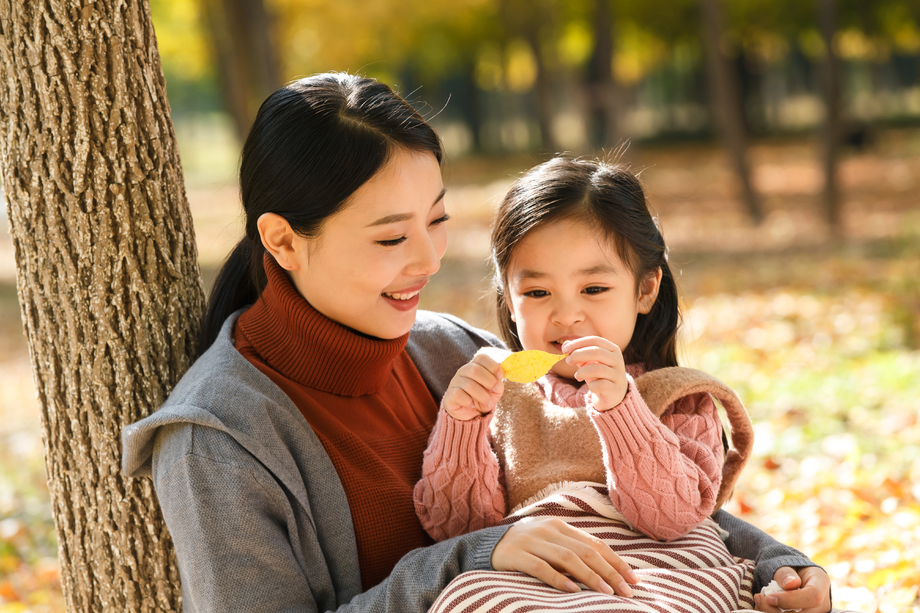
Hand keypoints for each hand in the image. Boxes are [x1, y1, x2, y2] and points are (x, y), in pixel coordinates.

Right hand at [442, 353, 503, 420]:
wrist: (471, 414)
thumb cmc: (484, 398)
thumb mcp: (495, 390)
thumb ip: (498, 381)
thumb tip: (500, 373)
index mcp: (475, 366)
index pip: (481, 358)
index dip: (493, 366)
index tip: (500, 376)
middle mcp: (463, 371)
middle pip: (475, 370)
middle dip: (489, 381)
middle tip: (494, 390)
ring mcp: (455, 382)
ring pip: (469, 384)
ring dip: (482, 396)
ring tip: (486, 402)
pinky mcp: (449, 395)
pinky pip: (458, 394)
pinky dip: (469, 401)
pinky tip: (472, 404)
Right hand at [492, 517, 638, 595]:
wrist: (486, 545)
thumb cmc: (526, 547)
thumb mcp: (550, 542)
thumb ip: (573, 549)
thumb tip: (607, 569)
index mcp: (560, 526)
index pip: (594, 543)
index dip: (616, 561)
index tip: (634, 579)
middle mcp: (548, 530)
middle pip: (585, 551)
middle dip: (609, 572)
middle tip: (626, 590)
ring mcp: (532, 542)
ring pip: (567, 558)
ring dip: (590, 577)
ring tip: (607, 592)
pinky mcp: (516, 555)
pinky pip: (541, 568)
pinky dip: (559, 579)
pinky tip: (573, 591)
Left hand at [560, 337, 627, 410]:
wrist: (613, 394)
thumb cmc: (599, 374)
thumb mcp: (589, 362)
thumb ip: (578, 352)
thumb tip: (565, 344)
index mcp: (612, 349)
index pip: (595, 340)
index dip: (578, 343)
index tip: (564, 349)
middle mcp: (617, 360)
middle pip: (596, 352)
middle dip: (578, 355)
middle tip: (568, 361)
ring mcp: (618, 374)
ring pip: (597, 369)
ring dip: (582, 372)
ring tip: (577, 376)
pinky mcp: (615, 388)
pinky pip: (600, 385)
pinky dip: (591, 385)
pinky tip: (590, 386)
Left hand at [754, 566, 831, 612]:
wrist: (789, 575)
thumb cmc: (787, 568)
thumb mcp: (784, 564)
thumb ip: (785, 573)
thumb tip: (790, 584)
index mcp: (821, 582)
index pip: (813, 596)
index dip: (790, 600)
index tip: (770, 597)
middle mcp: (823, 601)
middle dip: (778, 611)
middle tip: (759, 599)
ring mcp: (815, 611)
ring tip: (760, 601)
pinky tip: (763, 606)